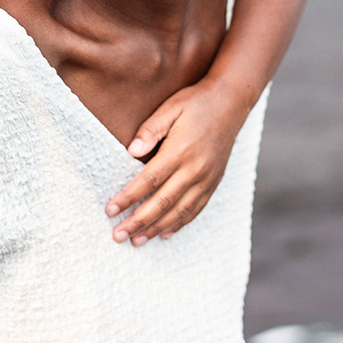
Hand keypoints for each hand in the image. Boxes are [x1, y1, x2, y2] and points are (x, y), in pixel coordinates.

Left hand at [106, 78, 248, 245]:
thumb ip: (150, 129)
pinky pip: (196, 209)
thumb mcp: (170, 108)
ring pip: (179, 211)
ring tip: (137, 240)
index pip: (148, 181)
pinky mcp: (214, 182)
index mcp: (180, 151)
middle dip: (138, 221)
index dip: (128, 198)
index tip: (111, 210)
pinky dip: (179, 223)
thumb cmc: (195, 103)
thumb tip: (131, 151)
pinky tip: (165, 233)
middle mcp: (195, 169)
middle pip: (162, 203)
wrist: (231, 102)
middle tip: (118, 235)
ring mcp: (206, 179)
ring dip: (156, 228)